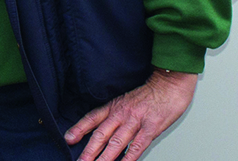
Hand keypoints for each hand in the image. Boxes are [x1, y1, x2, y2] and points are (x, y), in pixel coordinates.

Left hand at [65, 69, 196, 160]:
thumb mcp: (127, 100)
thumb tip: (104, 129)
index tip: (68, 138)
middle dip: (89, 150)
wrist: (169, 83)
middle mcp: (122, 114)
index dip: (80, 128)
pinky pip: (137, 146)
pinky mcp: (151, 128)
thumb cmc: (150, 94)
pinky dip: (129, 158)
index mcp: (115, 106)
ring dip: (105, 157)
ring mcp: (136, 121)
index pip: (93, 118)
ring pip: (116, 142)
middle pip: (101, 134)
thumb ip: (116, 114)